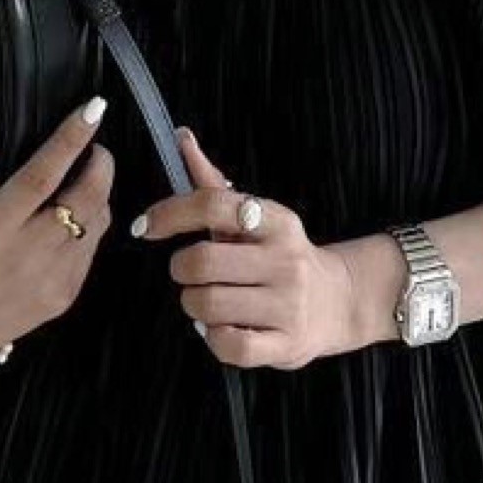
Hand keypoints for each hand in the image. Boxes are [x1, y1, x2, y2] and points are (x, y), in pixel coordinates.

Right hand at [0, 78, 115, 359]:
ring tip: (85, 178)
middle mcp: (27, 253)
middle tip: (95, 146)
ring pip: (98, 222)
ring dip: (98, 194)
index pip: (44, 174)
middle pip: (86, 198)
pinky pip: (92, 250)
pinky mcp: (64, 294)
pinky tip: (72, 217)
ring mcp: (51, 276)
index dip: (72, 139)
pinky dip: (90, 226)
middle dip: (101, 164)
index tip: (91, 111)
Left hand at [132, 124, 359, 371]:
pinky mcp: (287, 344)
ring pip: (208, 304)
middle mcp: (285, 259)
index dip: (169, 213)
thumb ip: (213, 184)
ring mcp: (289, 304)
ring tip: (207, 300)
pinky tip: (223, 328)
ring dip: (193, 304)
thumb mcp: (253, 219)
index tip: (144, 227)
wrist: (338, 301)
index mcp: (276, 221)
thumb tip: (180, 137)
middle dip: (181, 269)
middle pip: (202, 261)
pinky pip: (229, 345)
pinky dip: (213, 337)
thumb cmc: (279, 256)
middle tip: (188, 273)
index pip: (212, 204)